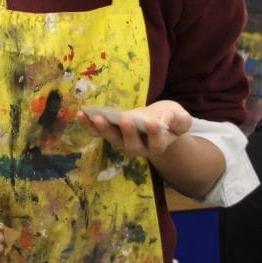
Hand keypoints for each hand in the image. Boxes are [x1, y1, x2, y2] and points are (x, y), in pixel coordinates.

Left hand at [78, 99, 192, 159]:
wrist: (156, 122)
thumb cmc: (170, 119)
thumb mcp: (180, 117)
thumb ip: (177, 120)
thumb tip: (166, 119)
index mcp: (159, 144)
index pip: (157, 141)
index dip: (154, 133)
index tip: (153, 122)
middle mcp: (140, 148)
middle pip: (132, 145)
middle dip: (128, 132)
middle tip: (125, 119)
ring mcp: (123, 142)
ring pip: (113, 139)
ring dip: (103, 129)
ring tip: (95, 117)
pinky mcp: (112, 134)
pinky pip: (98, 133)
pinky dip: (89, 125)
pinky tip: (81, 114)